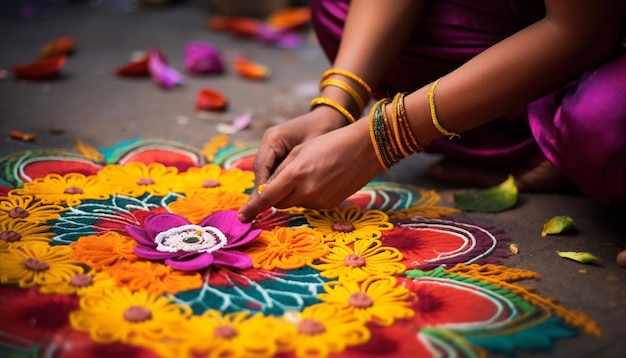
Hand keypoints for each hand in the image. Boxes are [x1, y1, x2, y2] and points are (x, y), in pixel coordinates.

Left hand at [238, 119, 382, 221]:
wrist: (365, 148)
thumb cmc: (330, 142)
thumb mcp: (300, 151)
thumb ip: (281, 172)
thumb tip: (268, 190)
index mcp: (295, 174)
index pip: (267, 197)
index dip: (252, 208)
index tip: (242, 217)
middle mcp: (306, 191)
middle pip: (280, 202)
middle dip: (276, 195)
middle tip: (283, 179)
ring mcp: (319, 200)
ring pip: (296, 203)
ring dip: (294, 193)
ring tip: (310, 172)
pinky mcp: (330, 204)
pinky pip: (310, 203)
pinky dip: (309, 194)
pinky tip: (322, 178)